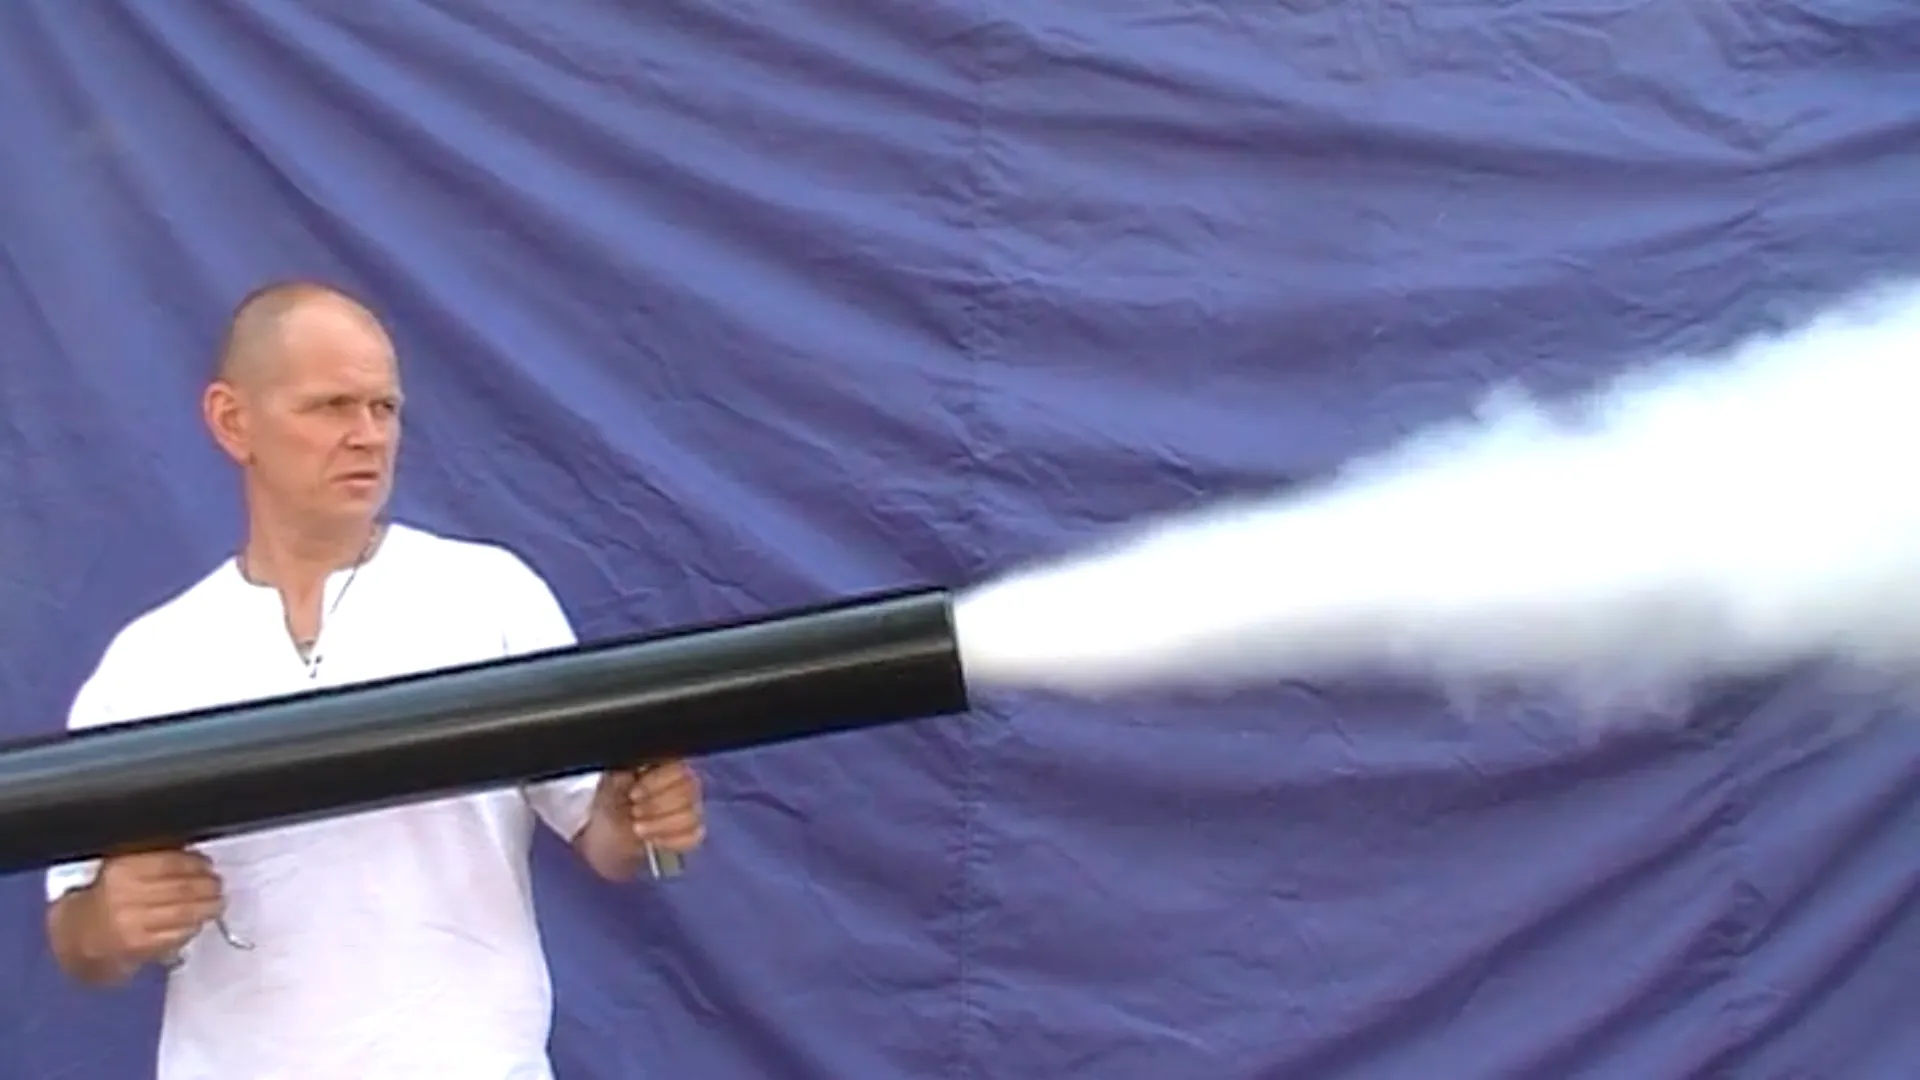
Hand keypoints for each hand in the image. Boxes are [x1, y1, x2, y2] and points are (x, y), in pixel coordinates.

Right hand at [85, 849, 223, 966]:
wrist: (79, 936)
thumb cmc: (107, 900)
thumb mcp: (123, 871)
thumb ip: (155, 861)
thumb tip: (196, 858)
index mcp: (121, 870)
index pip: (171, 862)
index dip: (196, 863)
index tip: (207, 864)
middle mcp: (125, 896)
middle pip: (182, 888)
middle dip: (208, 886)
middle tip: (218, 885)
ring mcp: (132, 923)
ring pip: (184, 912)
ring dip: (207, 907)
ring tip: (216, 903)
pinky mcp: (139, 946)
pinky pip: (177, 934)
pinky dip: (193, 927)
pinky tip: (198, 922)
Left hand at [604, 760, 704, 855]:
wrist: (611, 833)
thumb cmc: (613, 803)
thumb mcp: (610, 785)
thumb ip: (624, 774)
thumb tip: (632, 770)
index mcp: (667, 766)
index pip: (678, 769)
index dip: (656, 782)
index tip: (633, 795)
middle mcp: (686, 784)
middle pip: (688, 792)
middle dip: (656, 806)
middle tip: (634, 812)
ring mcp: (692, 808)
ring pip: (691, 816)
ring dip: (661, 825)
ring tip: (639, 828)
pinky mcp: (692, 832)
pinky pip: (693, 836)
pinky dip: (671, 840)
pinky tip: (653, 840)